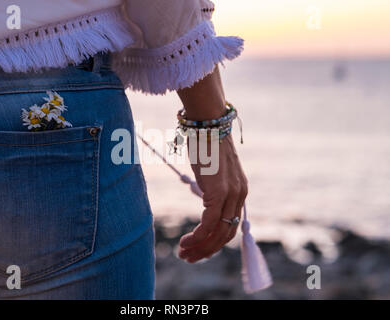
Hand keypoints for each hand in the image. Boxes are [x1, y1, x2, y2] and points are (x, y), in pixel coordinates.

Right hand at [178, 133, 247, 262]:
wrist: (208, 122)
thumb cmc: (206, 142)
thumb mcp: (212, 169)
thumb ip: (211, 186)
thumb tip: (202, 196)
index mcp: (239, 191)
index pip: (231, 225)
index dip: (215, 241)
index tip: (200, 248)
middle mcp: (239, 196)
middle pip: (226, 234)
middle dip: (207, 250)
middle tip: (189, 258)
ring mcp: (230, 195)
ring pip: (218, 233)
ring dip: (201, 248)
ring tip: (184, 254)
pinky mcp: (218, 193)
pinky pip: (209, 224)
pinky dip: (197, 237)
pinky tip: (186, 242)